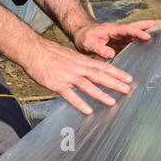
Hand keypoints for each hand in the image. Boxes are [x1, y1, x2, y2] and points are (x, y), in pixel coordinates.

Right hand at [19, 39, 139, 115]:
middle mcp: (77, 67)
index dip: (116, 73)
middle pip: (99, 75)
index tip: (129, 78)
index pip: (103, 66)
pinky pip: (70, 95)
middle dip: (114, 83)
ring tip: (112, 102)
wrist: (32, 49)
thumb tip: (91, 70)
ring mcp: (67, 76)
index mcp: (81, 60)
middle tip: (128, 89)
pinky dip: (79, 102)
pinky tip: (88, 110)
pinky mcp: (56, 84)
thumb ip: (81, 63)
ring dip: (100, 94)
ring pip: (87, 85)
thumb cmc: (50, 53)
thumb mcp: (69, 55)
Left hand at [73, 19, 160, 60]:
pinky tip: (155, 42)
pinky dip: (147, 39)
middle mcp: (121, 30)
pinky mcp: (124, 41)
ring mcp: (123, 35)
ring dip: (153, 30)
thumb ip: (100, 49)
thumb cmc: (84, 37)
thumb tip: (111, 54)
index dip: (138, 33)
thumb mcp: (89, 44)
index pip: (128, 29)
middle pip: (139, 25)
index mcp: (113, 29)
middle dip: (153, 23)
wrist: (82, 34)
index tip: (147, 36)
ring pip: (140, 31)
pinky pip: (137, 39)